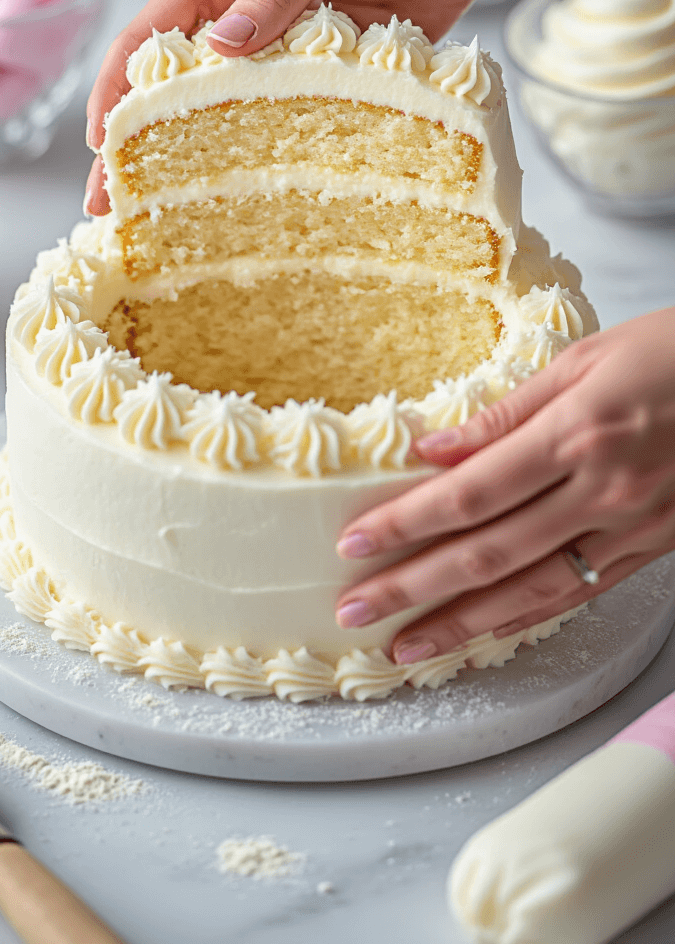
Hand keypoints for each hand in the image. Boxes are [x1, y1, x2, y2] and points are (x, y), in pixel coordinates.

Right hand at [84, 0, 497, 211]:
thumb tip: (218, 50)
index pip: (151, 32)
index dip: (118, 89)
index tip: (100, 144)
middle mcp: (249, 10)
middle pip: (186, 83)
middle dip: (152, 141)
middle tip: (121, 203)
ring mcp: (293, 44)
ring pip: (241, 106)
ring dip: (217, 154)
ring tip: (186, 213)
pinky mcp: (340, 69)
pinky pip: (304, 113)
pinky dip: (286, 147)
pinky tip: (270, 190)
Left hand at [335, 308, 674, 664]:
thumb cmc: (673, 352)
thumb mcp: (584, 358)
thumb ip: (504, 412)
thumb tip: (432, 448)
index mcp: (578, 434)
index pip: (471, 493)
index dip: (407, 523)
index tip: (356, 543)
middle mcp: (603, 491)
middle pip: (489, 553)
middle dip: (414, 587)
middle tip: (355, 610)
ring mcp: (632, 528)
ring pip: (531, 591)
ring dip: (461, 624)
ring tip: (407, 645)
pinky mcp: (652, 550)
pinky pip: (578, 594)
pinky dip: (524, 619)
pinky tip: (484, 633)